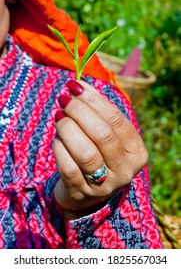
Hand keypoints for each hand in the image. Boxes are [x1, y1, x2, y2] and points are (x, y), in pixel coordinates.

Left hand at [53, 80, 147, 219]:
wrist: (88, 190)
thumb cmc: (99, 154)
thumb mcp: (107, 135)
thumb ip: (98, 112)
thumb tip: (79, 85)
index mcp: (136, 151)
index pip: (117, 120)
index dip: (94, 101)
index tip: (76, 86)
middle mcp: (125, 170)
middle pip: (102, 135)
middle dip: (80, 112)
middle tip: (64, 99)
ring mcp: (104, 185)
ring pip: (86, 153)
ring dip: (68, 129)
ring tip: (58, 116)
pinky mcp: (82, 193)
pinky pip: (69, 168)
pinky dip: (60, 149)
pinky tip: (57, 139)